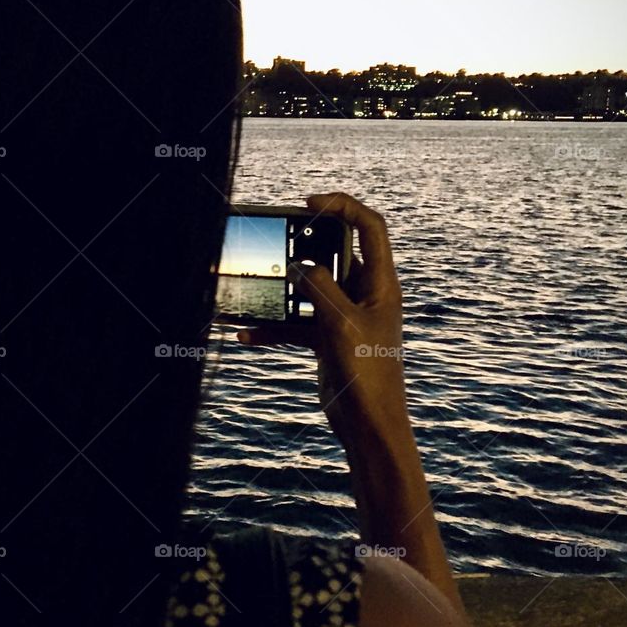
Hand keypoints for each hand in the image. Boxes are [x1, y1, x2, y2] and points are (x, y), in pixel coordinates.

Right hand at [237, 192, 411, 450]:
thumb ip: (319, 288)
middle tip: (277, 239)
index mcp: (380, 283)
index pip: (369, 228)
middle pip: (335, 253)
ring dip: (282, 290)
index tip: (310, 202)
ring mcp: (345, 315)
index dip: (343, 206)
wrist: (368, 423)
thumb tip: (299, 267)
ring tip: (255, 284)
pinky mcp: (327, 338)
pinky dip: (273, 327)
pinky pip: (296, 322)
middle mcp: (365, 294)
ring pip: (310, 289)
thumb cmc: (368, 373)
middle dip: (304, 245)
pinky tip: (246, 335)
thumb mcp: (341, 323)